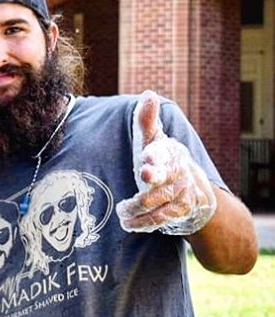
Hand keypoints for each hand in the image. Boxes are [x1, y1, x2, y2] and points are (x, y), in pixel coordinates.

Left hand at [115, 90, 216, 234]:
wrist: (193, 191)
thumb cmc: (162, 160)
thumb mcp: (153, 140)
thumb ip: (146, 121)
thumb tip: (149, 94)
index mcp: (169, 151)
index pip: (162, 152)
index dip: (155, 157)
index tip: (146, 160)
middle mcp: (177, 172)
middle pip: (164, 178)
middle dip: (154, 178)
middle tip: (143, 176)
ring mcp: (180, 193)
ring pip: (157, 202)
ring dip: (137, 208)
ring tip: (122, 211)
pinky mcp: (179, 212)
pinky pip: (159, 219)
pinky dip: (142, 222)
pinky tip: (128, 222)